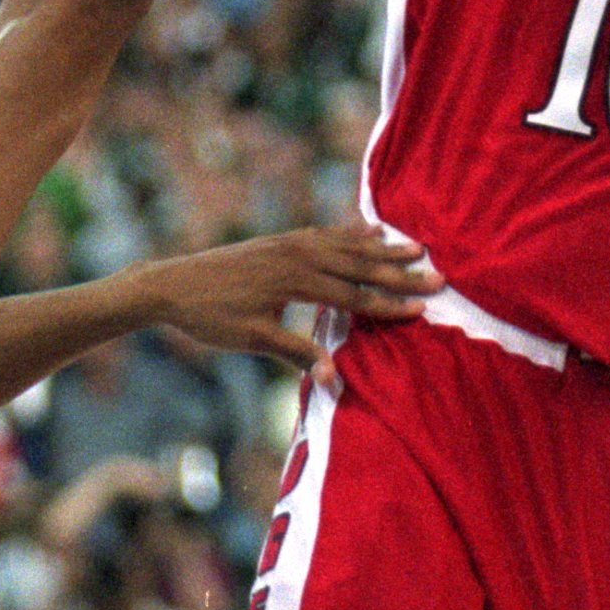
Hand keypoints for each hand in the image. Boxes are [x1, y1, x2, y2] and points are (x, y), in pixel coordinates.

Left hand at [144, 223, 442, 370]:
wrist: (169, 284)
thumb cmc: (209, 317)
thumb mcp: (252, 339)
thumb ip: (296, 353)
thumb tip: (333, 379)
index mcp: (294, 279)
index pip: (353, 295)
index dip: (389, 304)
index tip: (423, 309)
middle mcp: (297, 254)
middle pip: (358, 264)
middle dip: (400, 272)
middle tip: (439, 276)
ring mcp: (288, 242)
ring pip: (345, 244)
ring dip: (383, 247)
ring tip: (417, 246)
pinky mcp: (279, 240)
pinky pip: (325, 233)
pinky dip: (351, 232)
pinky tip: (370, 230)